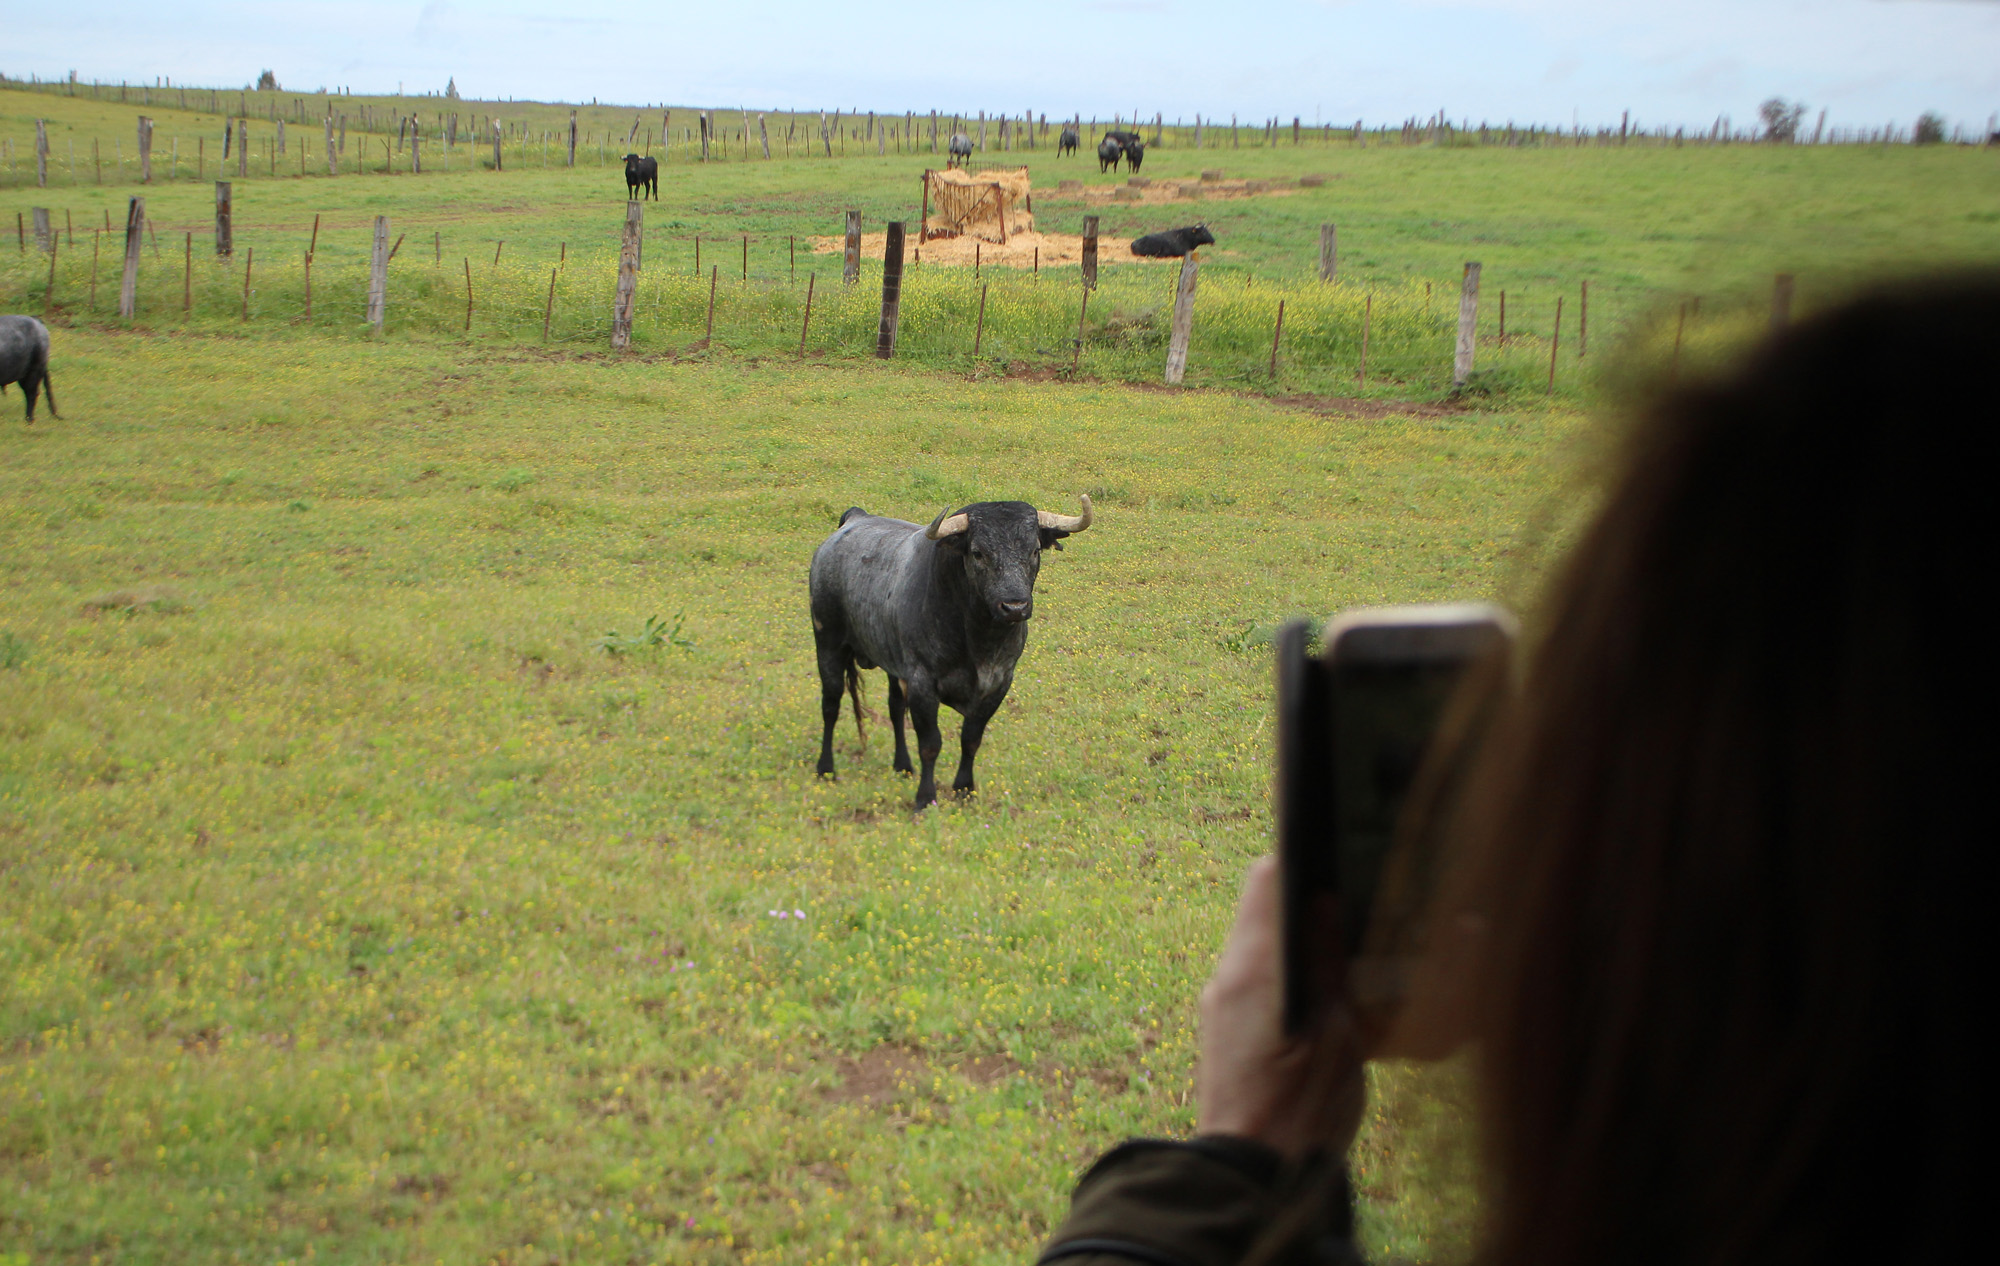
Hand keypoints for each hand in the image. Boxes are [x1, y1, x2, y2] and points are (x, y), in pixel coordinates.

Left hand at [1197, 857, 1365, 1160]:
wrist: (1251, 1178)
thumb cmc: (1303, 1112)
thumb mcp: (1339, 1035)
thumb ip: (1331, 963)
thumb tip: (1327, 899)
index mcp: (1255, 970)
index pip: (1268, 879)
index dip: (1303, 857)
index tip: (1339, 853)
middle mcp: (1227, 976)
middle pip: (1263, 907)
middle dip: (1307, 899)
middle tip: (1357, 904)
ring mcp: (1219, 1000)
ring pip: (1261, 942)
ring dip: (1299, 938)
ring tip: (1349, 951)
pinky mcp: (1222, 1024)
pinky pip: (1256, 976)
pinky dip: (1288, 970)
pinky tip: (1325, 993)